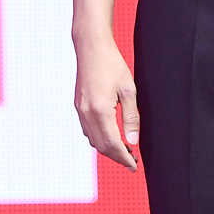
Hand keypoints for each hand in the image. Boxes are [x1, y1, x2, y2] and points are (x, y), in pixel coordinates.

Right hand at [74, 38, 139, 171]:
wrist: (91, 47)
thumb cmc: (112, 64)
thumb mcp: (128, 89)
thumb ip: (131, 117)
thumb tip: (133, 141)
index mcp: (100, 112)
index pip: (113, 145)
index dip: (124, 158)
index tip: (134, 166)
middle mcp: (87, 114)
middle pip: (101, 146)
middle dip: (117, 156)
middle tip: (132, 160)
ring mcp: (80, 110)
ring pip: (93, 140)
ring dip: (108, 148)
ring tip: (125, 148)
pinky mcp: (78, 105)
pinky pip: (87, 130)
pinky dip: (99, 138)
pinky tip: (110, 134)